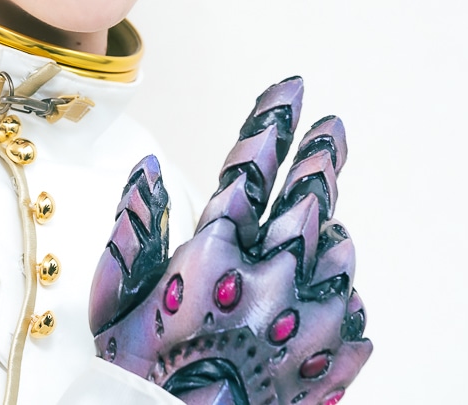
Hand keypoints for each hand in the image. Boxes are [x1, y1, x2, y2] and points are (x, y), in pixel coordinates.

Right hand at [88, 77, 371, 404]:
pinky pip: (352, 305)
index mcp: (213, 257)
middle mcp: (270, 280)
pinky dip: (339, 284)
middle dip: (321, 155)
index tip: (291, 91)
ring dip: (329, 224)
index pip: (250, 169)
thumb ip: (134, 228)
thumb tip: (149, 169)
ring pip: (337, 248)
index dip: (272, 122)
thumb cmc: (139, 378)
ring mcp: (310, 321)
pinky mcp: (336, 360)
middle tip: (333, 128)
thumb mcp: (114, 301)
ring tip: (326, 211)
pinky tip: (328, 280)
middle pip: (309, 197)